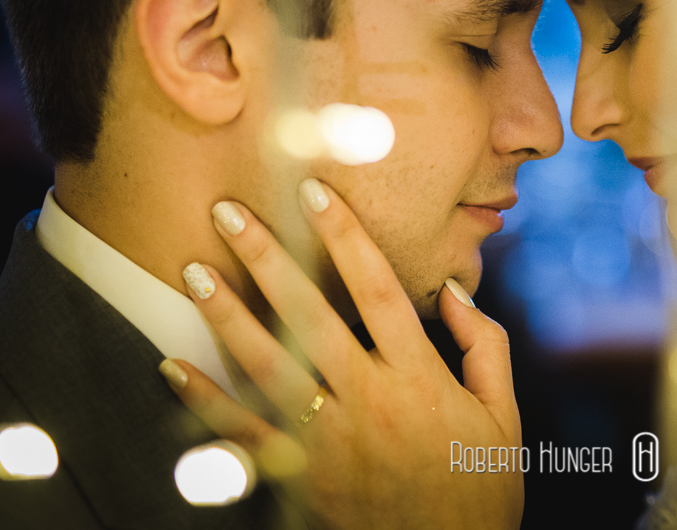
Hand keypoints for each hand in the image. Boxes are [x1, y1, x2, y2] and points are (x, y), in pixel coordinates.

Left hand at [160, 178, 521, 529]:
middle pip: (309, 315)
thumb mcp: (503, 414)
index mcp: (420, 377)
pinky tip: (172, 366)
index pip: (379, 289)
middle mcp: (370, 400)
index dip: (346, 235)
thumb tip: (452, 290)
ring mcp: (330, 441)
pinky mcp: (300, 478)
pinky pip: (243, 435)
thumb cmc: (480, 485)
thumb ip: (484, 345)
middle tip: (228, 211)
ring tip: (193, 271)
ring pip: (267, 366)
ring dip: (227, 315)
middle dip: (266, 258)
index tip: (314, 191)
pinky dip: (204, 401)